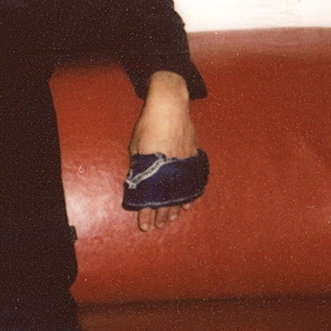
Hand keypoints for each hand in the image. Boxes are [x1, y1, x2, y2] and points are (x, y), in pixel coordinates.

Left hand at [128, 71, 198, 231]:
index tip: (144, 225)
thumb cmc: (149, 124)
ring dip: (174, 207)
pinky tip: (185, 203)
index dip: (146, 213)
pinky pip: (192, 181)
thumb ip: (140, 165)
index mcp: (155, 167)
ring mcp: (184, 163)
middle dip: (160, 214)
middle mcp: (171, 169)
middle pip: (166, 199)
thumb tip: (139, 181)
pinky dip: (189, 193)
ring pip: (180, 192)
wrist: (170, 105)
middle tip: (157, 225)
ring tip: (170, 219)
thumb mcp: (137, 147)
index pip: (150, 198)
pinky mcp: (193, 156)